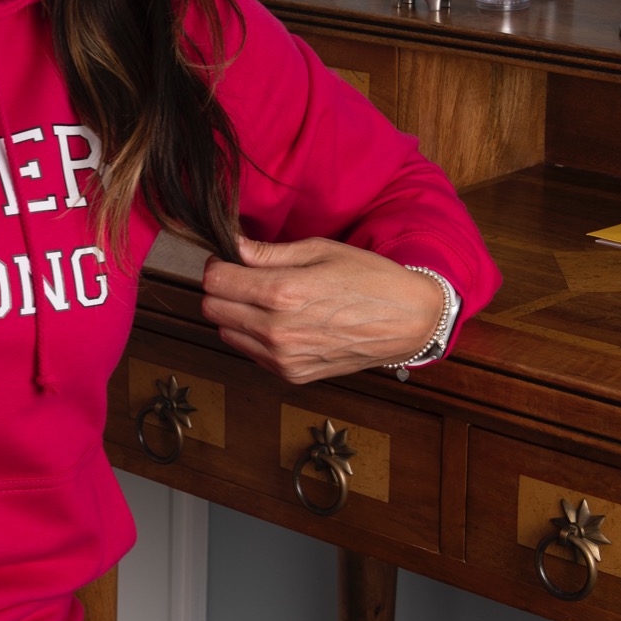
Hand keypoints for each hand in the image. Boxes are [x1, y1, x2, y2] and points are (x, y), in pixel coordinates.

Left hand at [200, 235, 443, 383]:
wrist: (408, 321)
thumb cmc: (369, 279)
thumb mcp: (320, 251)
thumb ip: (269, 253)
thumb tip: (232, 246)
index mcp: (283, 293)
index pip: (215, 282)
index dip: (218, 266)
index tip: (230, 260)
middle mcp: (277, 330)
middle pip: (212, 309)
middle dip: (222, 290)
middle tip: (245, 278)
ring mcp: (283, 357)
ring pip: (226, 333)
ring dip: (236, 315)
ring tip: (267, 301)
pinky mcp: (292, 374)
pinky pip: (251, 353)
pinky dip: (255, 337)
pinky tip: (282, 322)